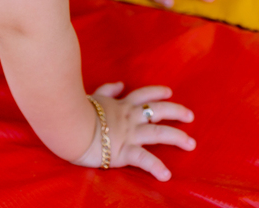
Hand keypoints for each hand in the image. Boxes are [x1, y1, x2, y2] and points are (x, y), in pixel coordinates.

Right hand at [74, 82, 195, 180]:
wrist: (67, 124)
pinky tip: (166, 175)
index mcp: (120, 105)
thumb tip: (119, 83)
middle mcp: (129, 117)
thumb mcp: (92, 96)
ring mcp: (129, 134)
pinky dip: (156, 167)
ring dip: (177, 138)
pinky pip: (144, 159)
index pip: (143, 95)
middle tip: (190, 116)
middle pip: (158, 111)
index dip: (157, 92)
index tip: (169, 92)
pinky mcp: (124, 151)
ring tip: (191, 144)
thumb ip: (107, 90)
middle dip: (176, 112)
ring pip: (159, 134)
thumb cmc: (74, 110)